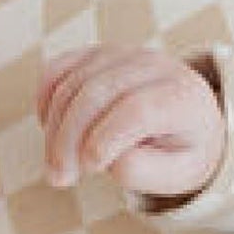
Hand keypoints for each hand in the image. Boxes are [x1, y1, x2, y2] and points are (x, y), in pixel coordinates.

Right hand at [36, 46, 225, 205]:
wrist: (188, 117)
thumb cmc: (180, 150)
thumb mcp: (179, 173)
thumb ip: (147, 171)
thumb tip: (110, 161)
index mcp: (181, 97)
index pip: (136, 110)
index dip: (105, 139)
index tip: (90, 169)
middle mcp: (154, 66)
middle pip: (97, 92)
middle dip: (69, 138)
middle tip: (59, 178)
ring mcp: (123, 55)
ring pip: (72, 83)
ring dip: (54, 129)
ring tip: (56, 166)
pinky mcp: (97, 55)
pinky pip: (58, 69)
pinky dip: (45, 101)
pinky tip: (49, 131)